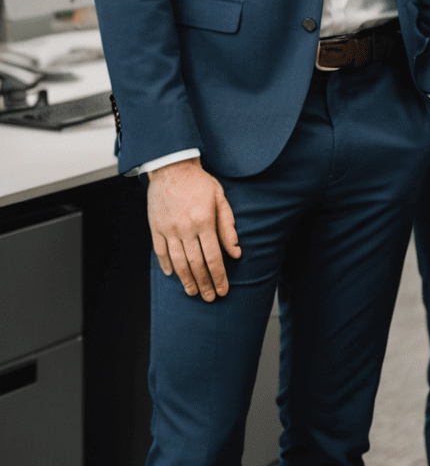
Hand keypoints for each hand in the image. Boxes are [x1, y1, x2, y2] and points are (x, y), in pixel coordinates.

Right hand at [146, 157, 240, 300]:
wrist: (172, 168)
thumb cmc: (200, 183)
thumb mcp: (220, 199)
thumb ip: (228, 227)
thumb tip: (236, 252)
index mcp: (204, 222)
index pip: (214, 257)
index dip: (219, 276)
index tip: (223, 290)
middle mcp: (186, 229)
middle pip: (196, 264)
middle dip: (204, 284)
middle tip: (209, 298)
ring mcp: (168, 230)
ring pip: (178, 262)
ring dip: (186, 280)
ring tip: (193, 292)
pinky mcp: (156, 228)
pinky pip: (161, 252)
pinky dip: (167, 266)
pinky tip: (173, 275)